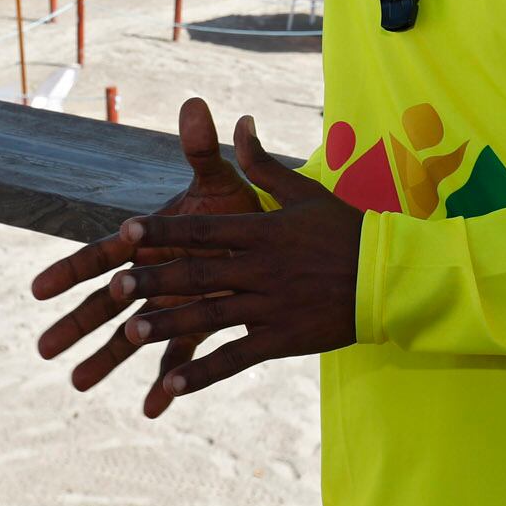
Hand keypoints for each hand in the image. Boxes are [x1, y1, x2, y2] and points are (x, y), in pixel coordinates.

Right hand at [31, 97, 264, 416]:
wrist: (273, 238)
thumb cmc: (237, 205)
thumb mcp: (219, 182)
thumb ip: (203, 150)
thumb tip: (196, 105)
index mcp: (148, 242)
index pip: (101, 255)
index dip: (71, 270)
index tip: (38, 289)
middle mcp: (152, 278)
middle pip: (104, 304)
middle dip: (75, 325)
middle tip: (43, 349)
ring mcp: (171, 306)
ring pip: (131, 337)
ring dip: (106, 360)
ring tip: (79, 386)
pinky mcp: (197, 329)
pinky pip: (178, 359)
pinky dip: (167, 385)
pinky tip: (155, 408)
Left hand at [113, 115, 360, 407]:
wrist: (389, 277)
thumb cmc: (344, 230)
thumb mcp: (305, 191)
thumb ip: (264, 163)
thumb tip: (241, 121)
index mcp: (262, 231)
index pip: (204, 231)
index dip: (164, 232)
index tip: (126, 232)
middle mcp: (262, 268)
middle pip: (200, 274)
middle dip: (155, 281)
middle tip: (115, 289)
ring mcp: (271, 306)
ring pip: (212, 317)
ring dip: (170, 327)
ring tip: (131, 334)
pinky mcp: (282, 339)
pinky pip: (237, 358)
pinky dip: (204, 373)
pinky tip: (172, 384)